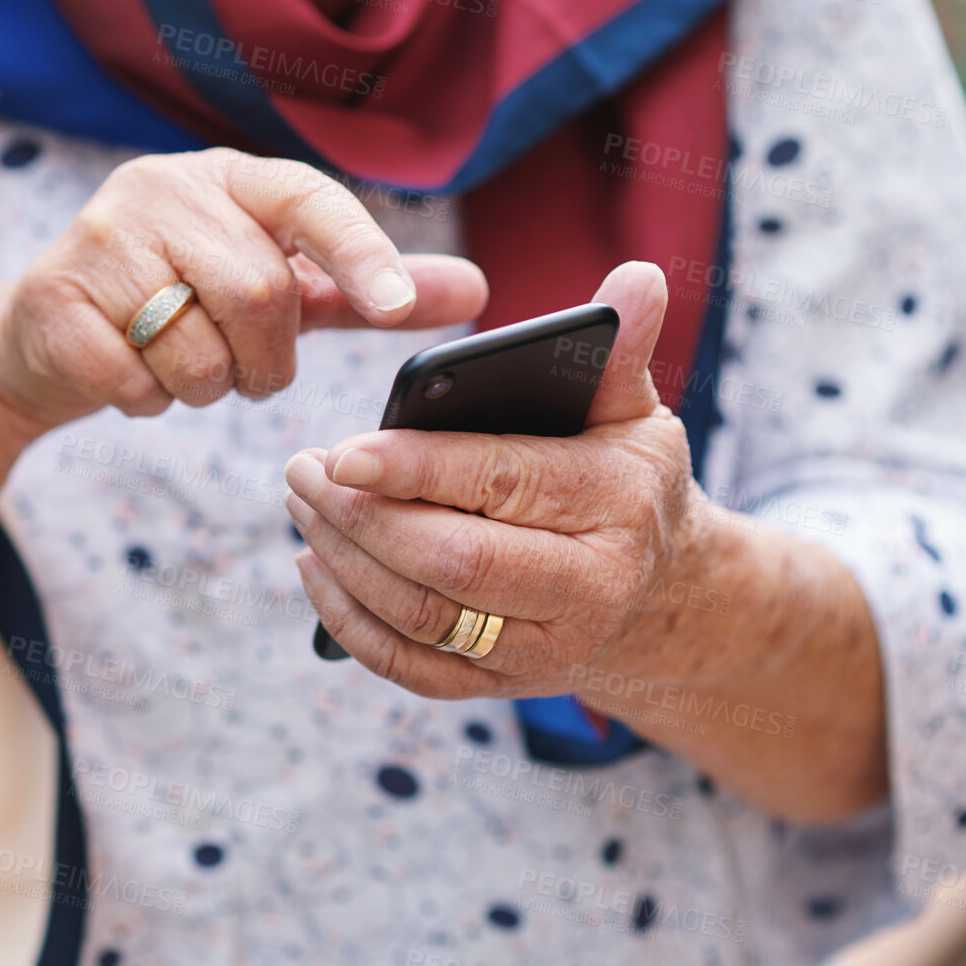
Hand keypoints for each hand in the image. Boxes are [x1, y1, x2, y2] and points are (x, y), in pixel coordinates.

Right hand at [0, 148, 488, 432]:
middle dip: (266, 359)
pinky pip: (135, 382)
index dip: (361, 251)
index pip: (309, 199)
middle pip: (260, 292)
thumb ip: (364, 286)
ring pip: (197, 350)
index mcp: (228, 177)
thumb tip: (477, 288)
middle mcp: (161, 188)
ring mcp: (99, 241)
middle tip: (244, 368)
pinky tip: (130, 377)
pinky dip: (147, 402)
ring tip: (180, 368)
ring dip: (205, 388)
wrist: (39, 338)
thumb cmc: (180, 305)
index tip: (400, 307)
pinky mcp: (53, 302)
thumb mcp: (275, 287)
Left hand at [284, 261, 711, 698]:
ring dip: (343, 562)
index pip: (501, 483)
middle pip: (451, 563)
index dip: (414, 469)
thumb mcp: (635, 415)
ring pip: (421, 616)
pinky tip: (316, 569)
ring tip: (299, 506)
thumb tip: (634, 278)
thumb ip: (619, 351)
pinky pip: (411, 667)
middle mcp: (587, 589)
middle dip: (361, 517)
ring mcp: (543, 649)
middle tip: (300, 470)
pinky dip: (351, 624)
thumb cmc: (628, 485)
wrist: (665, 602)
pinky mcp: (503, 687)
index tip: (343, 449)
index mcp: (616, 505)